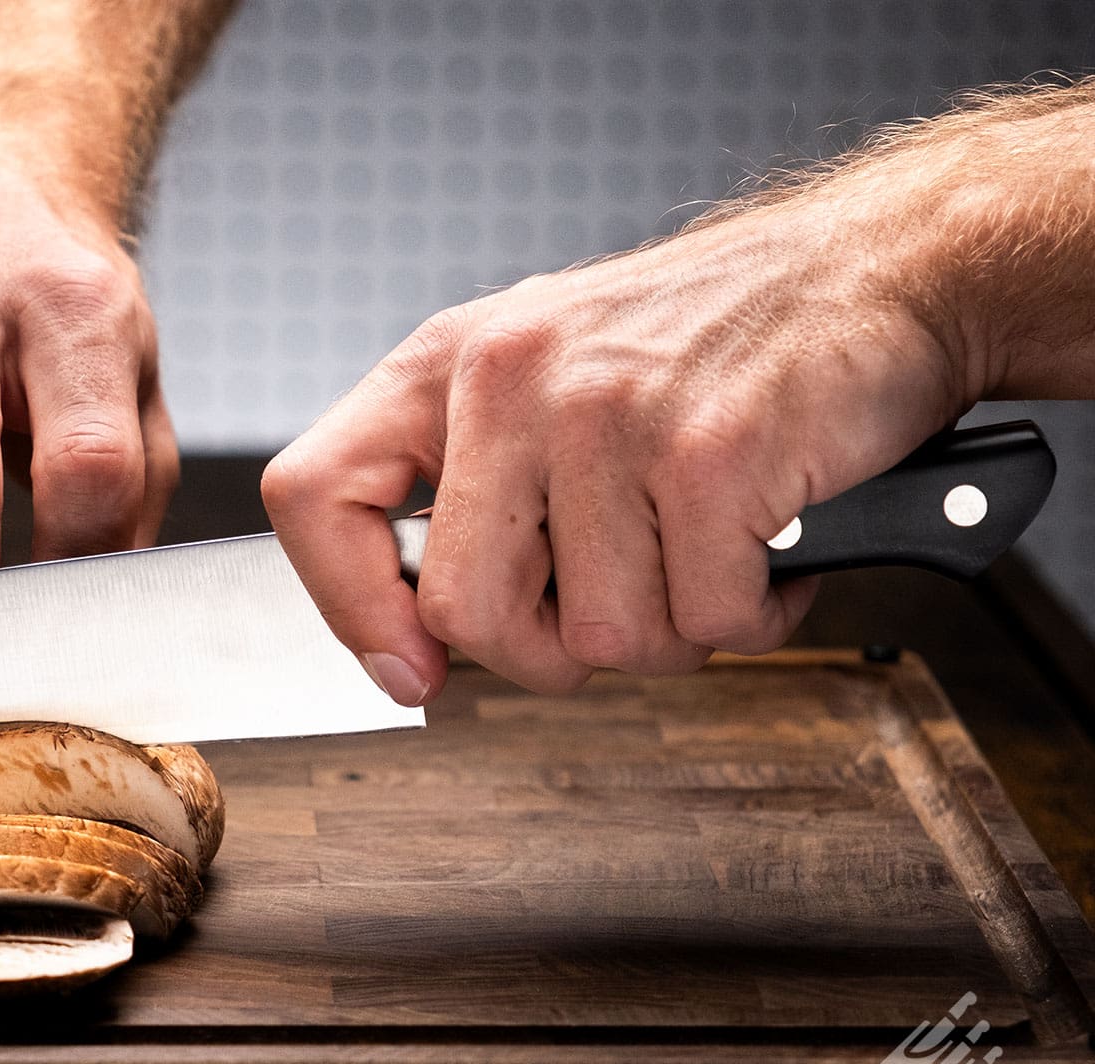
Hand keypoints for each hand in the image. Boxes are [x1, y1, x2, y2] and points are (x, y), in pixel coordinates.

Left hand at [262, 192, 974, 703]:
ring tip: (707, 552)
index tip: (410, 667)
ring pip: (601, 641)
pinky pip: (708, 624)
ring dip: (673, 631)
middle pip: (464, 614)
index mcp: (448, 364)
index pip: (313, 496)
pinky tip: (768, 547)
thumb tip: (409, 651)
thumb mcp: (546, 382)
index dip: (349, 607)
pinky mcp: (709, 456)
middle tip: (613, 608)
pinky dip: (754, 615)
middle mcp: (508, 380)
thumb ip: (468, 497)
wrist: (876, 270)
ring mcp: (606, 415)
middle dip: (548, 653)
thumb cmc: (708, 346)